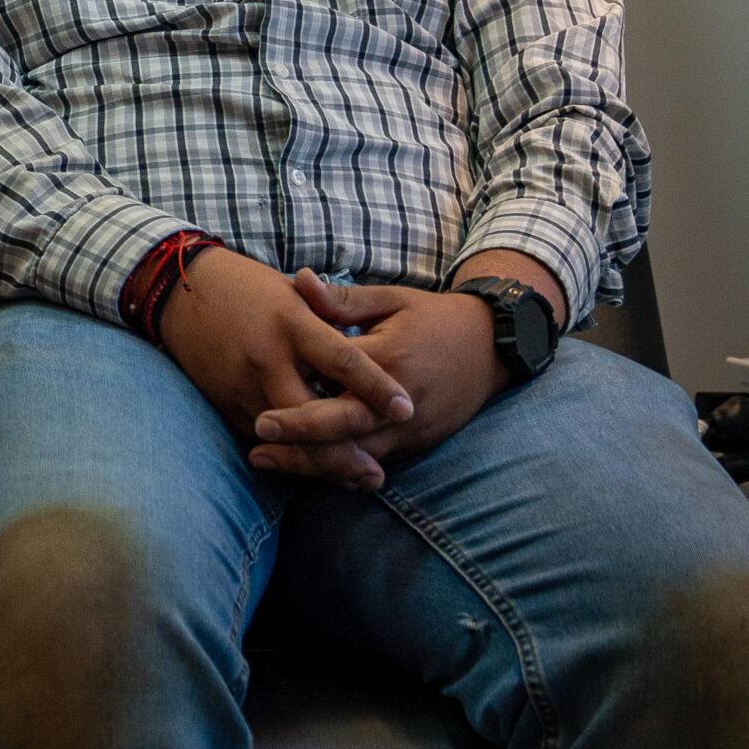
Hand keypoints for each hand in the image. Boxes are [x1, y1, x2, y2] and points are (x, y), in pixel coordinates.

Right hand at [157, 249, 413, 487]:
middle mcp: (266, 358)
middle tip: (377, 475)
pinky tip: (318, 469)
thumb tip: (373, 342)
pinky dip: (291, 455)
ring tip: (356, 480)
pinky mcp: (225, 402)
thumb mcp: (291, 292)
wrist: (179, 293)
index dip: (375, 386)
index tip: (406, 408)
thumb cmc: (247, 287)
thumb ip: (331, 318)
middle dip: (343, 451)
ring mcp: (242, 385)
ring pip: (286, 437)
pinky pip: (262, 437)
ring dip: (320, 463)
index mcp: (291, 323)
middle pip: (311, 415)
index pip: (341, 360)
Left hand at [246, 271, 513, 488]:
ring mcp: (411, 427)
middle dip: (300, 439)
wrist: (491, 347)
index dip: (302, 398)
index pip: (337, 380)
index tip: (261, 408)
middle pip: (345, 429)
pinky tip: (304, 470)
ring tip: (265, 461)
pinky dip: (340, 469)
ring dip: (311, 463)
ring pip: (356, 456)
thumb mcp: (390, 299)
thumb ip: (342, 300)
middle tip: (257, 441)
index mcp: (389, 357)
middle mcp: (400, 400)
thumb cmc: (432, 317)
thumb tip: (298, 279)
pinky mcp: (417, 443)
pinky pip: (374, 462)